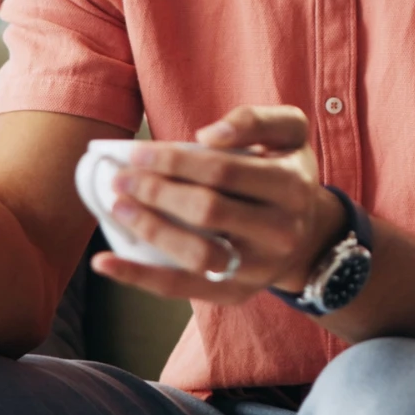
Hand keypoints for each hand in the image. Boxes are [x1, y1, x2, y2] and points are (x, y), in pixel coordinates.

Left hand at [91, 105, 346, 304]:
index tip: (137, 153)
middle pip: (208, 211)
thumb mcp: (289, 133)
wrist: (309, 234)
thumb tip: (209, 135)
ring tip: (117, 207)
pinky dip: (139, 277)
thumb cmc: (285, 173)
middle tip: (120, 178)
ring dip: (149, 229)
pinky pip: (182, 289)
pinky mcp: (237, 294)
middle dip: (156, 192)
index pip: (225, 171)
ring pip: (197, 254)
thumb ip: (256, 120)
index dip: (176, 161)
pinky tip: (104, 262)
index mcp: (291, 186)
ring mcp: (259, 268)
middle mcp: (281, 231)